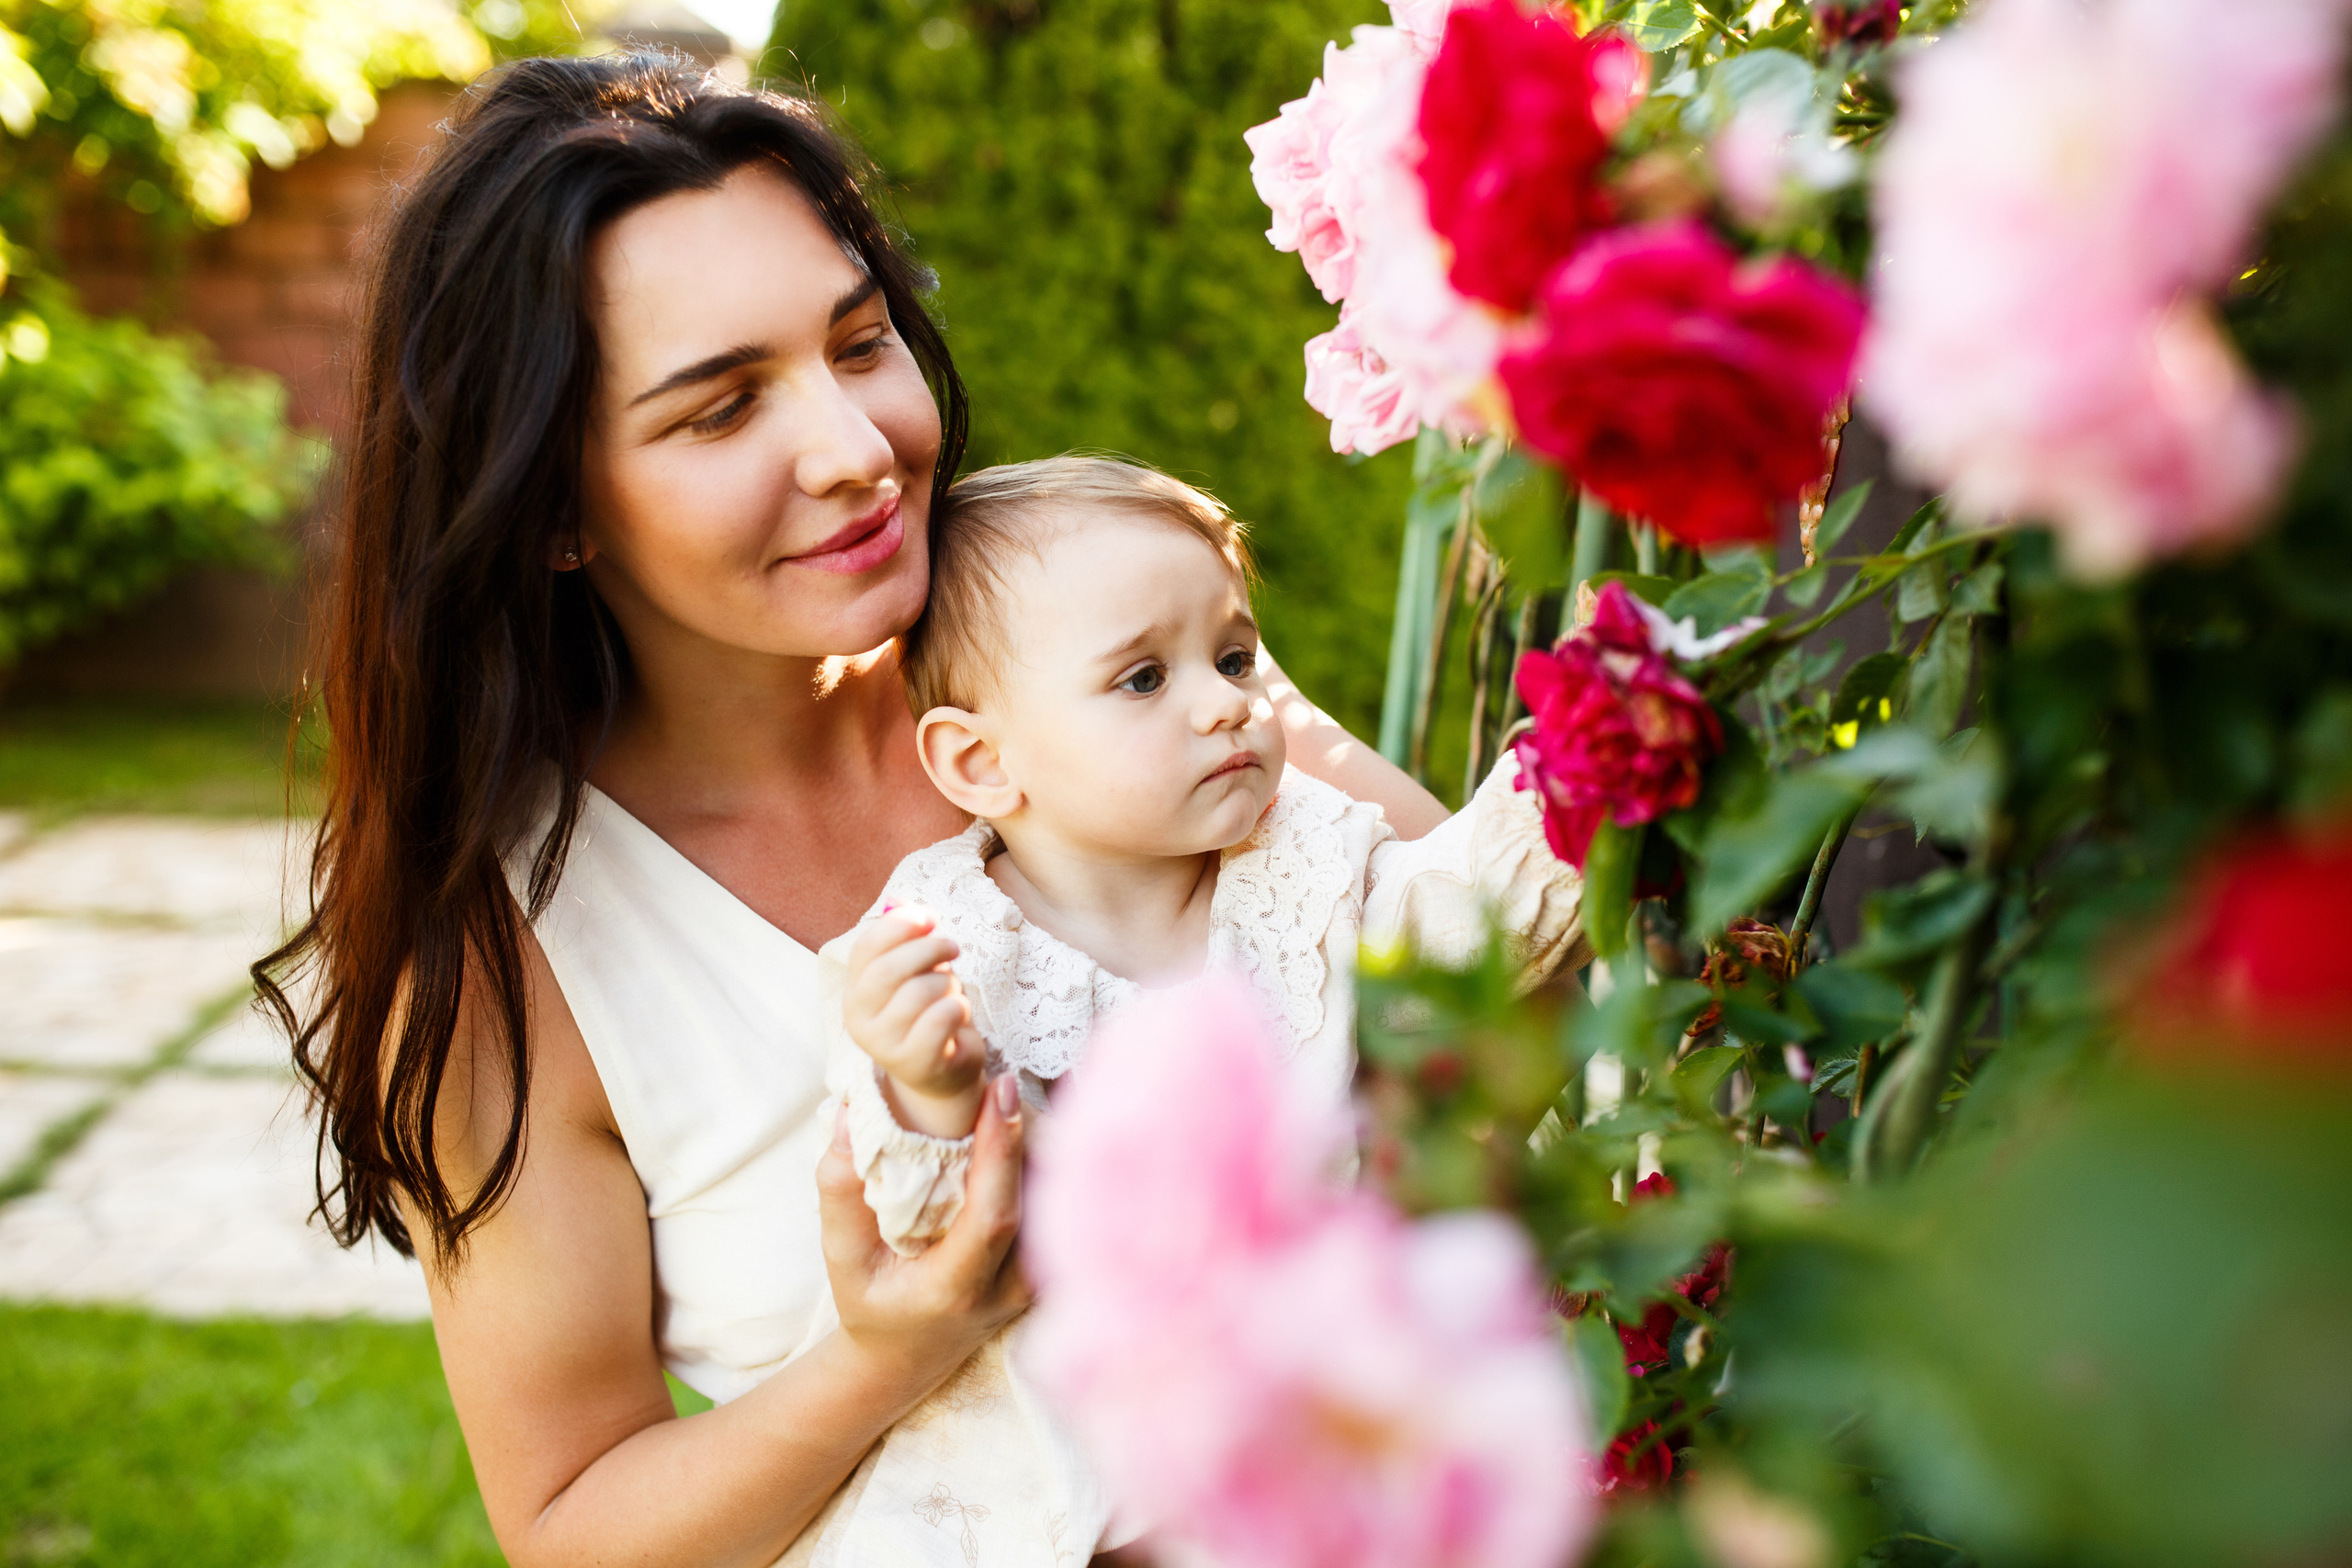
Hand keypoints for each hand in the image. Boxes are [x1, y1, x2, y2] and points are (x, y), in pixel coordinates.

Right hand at [817, 1073, 1031, 1392]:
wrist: (908, 1357)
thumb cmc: (872, 1303)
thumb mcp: (842, 1258)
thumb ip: (840, 1192)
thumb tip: (849, 1114)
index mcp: (956, 1288)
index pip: (995, 1216)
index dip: (1001, 1151)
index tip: (999, 1089)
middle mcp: (1009, 1287)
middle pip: (1041, 1196)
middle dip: (1028, 1128)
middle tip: (1000, 1079)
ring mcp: (1037, 1279)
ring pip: (1059, 1193)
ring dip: (1040, 1138)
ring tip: (1009, 1097)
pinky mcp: (1050, 1265)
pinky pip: (1061, 1199)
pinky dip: (1047, 1156)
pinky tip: (1028, 1122)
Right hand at [842, 904, 988, 1137]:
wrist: (942, 1073)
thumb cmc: (928, 1013)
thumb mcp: (914, 972)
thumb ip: (903, 938)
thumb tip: (897, 901)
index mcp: (854, 992)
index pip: (866, 948)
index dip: (899, 925)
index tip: (929, 918)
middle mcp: (860, 1020)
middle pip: (890, 968)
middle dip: (929, 948)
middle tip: (952, 947)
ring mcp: (885, 1045)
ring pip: (921, 991)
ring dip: (948, 983)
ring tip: (952, 992)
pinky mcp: (915, 1062)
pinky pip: (941, 1018)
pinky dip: (958, 1007)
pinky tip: (958, 1014)